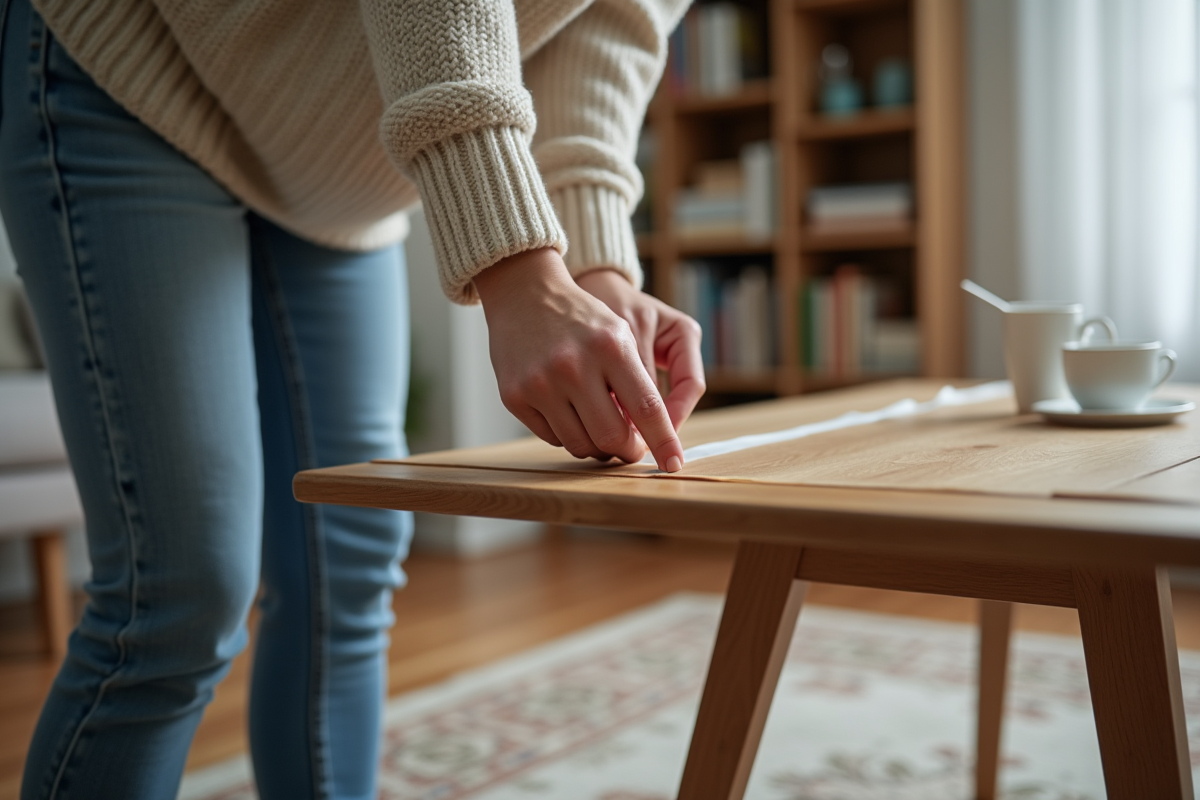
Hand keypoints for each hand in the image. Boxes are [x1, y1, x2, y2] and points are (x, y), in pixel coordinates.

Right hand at [474, 248, 685, 471]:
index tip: (674, 464)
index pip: (647, 409)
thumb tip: (650, 437)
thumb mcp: (620, 335)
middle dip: (628, 450)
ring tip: (599, 425)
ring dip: (597, 446)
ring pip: (581, 444)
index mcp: (611, 347)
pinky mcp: (515, 396)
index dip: (664, 441)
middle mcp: (574, 366)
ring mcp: (541, 384)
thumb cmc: (582, 319)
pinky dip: (568, 434)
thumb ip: (639, 383)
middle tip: (631, 447)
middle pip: (613, 437)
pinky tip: (569, 411)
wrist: (524, 294)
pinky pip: (552, 438)